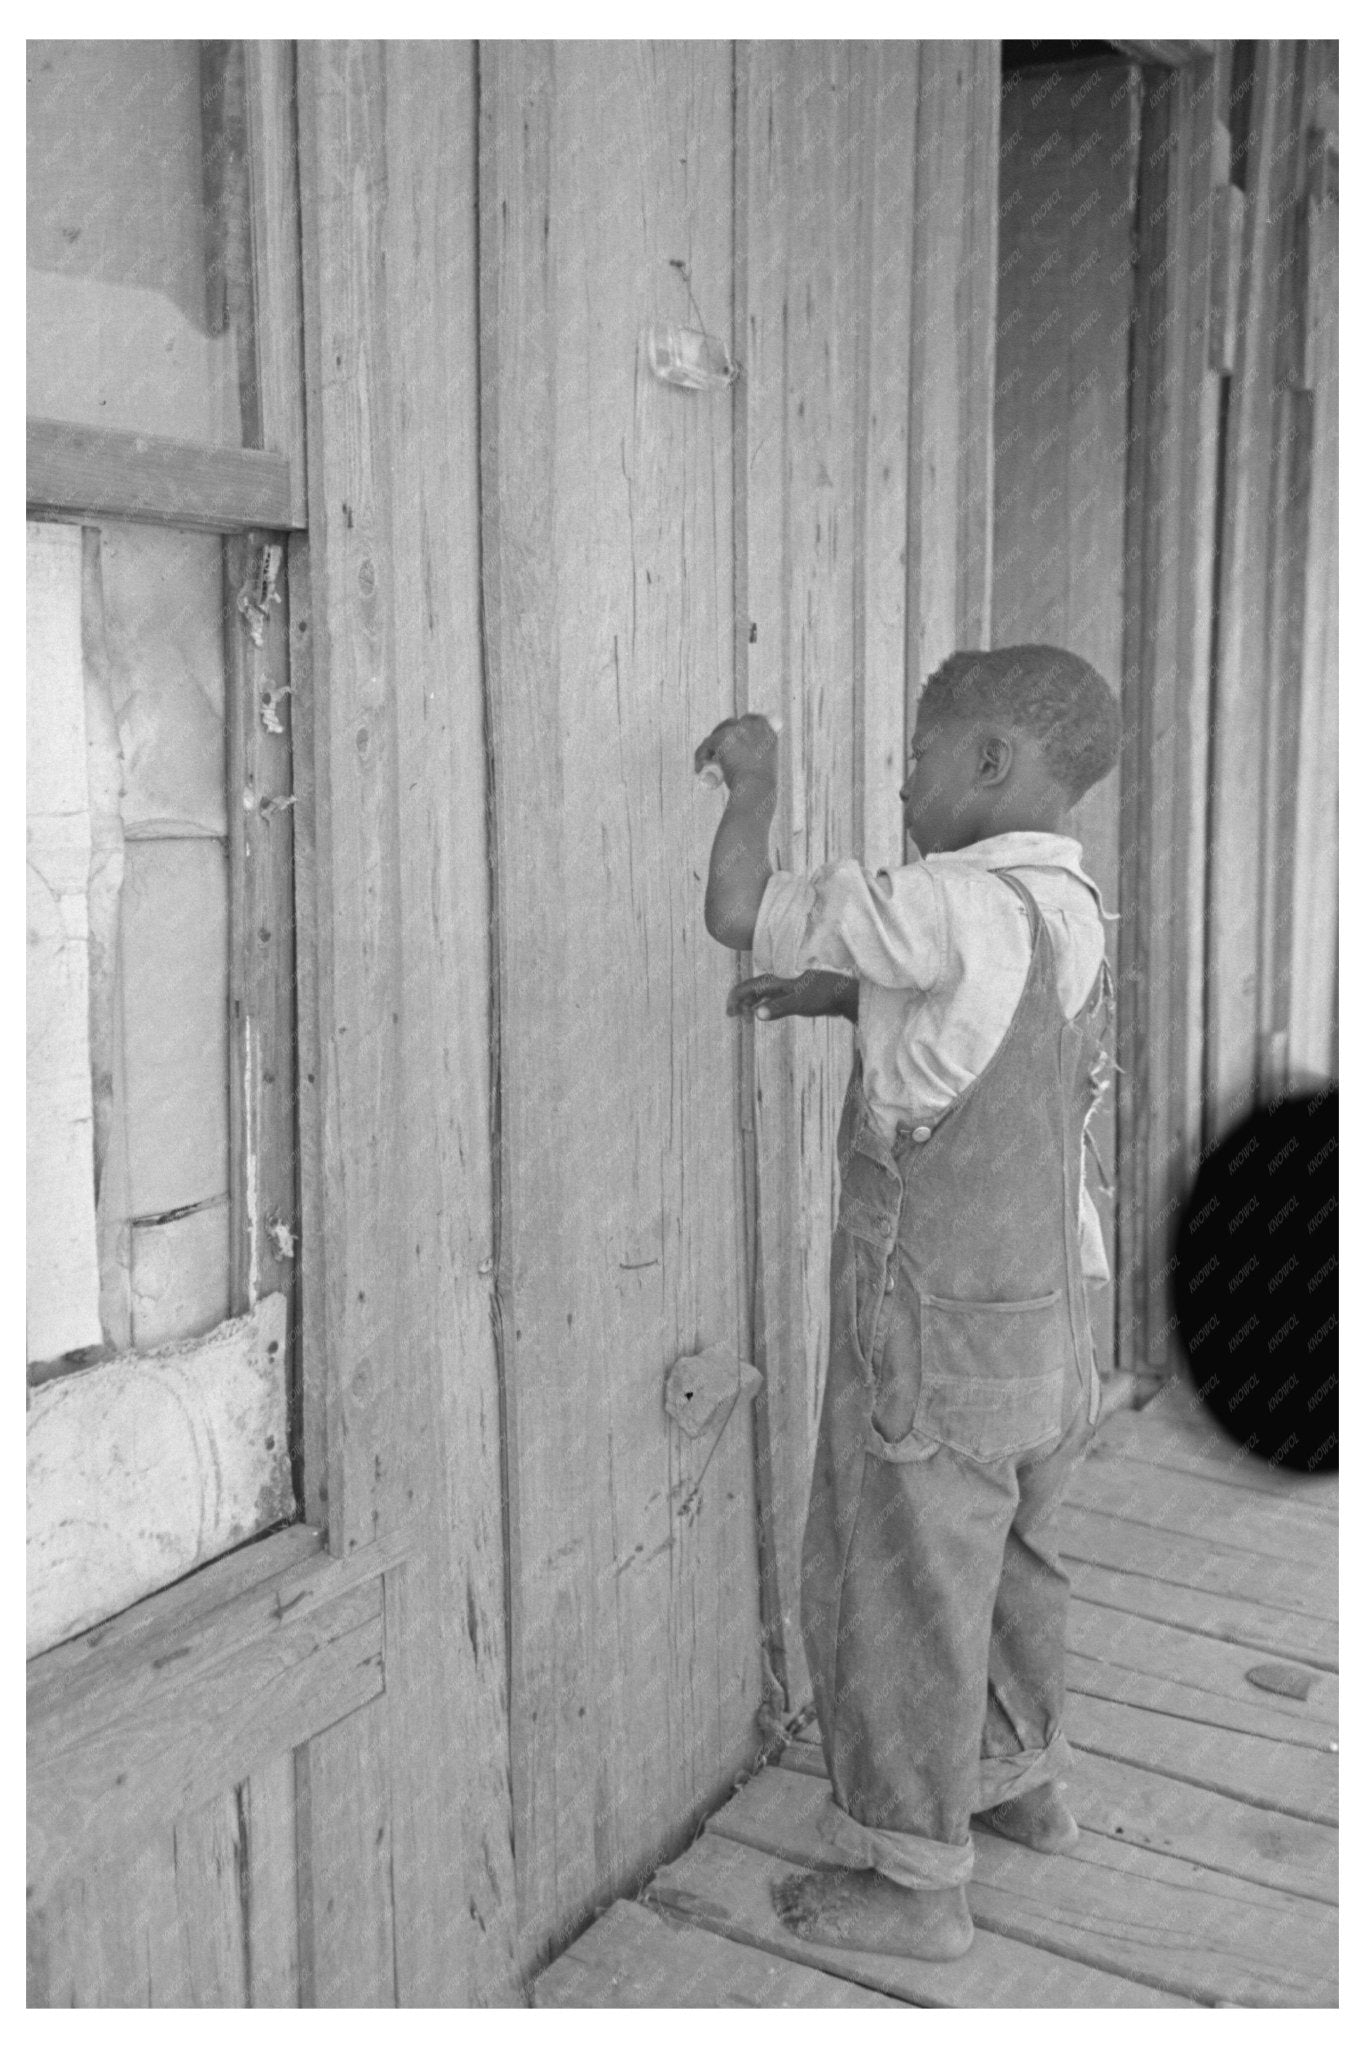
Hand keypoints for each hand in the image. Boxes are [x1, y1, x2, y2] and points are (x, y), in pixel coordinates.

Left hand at [694, 713, 780, 791]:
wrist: (756, 789)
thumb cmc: (761, 786)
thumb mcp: (765, 767)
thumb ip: (756, 757)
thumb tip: (744, 759)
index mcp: (767, 732)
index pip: (751, 720)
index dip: (739, 729)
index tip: (731, 739)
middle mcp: (753, 726)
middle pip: (730, 724)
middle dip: (721, 736)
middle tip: (715, 755)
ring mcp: (737, 730)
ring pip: (716, 735)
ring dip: (711, 749)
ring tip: (708, 766)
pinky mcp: (722, 737)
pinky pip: (706, 744)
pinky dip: (701, 757)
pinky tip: (699, 770)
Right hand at [726, 971, 857, 1021]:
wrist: (844, 994)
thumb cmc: (823, 996)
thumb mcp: (800, 1003)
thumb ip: (779, 1008)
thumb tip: (757, 1014)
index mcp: (777, 982)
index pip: (749, 986)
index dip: (736, 997)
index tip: (729, 1013)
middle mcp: (780, 983)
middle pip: (753, 989)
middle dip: (740, 1001)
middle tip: (733, 1017)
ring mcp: (788, 989)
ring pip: (762, 994)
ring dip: (751, 1004)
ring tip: (744, 1018)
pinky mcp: (795, 995)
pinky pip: (772, 999)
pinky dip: (763, 1006)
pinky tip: (763, 1013)